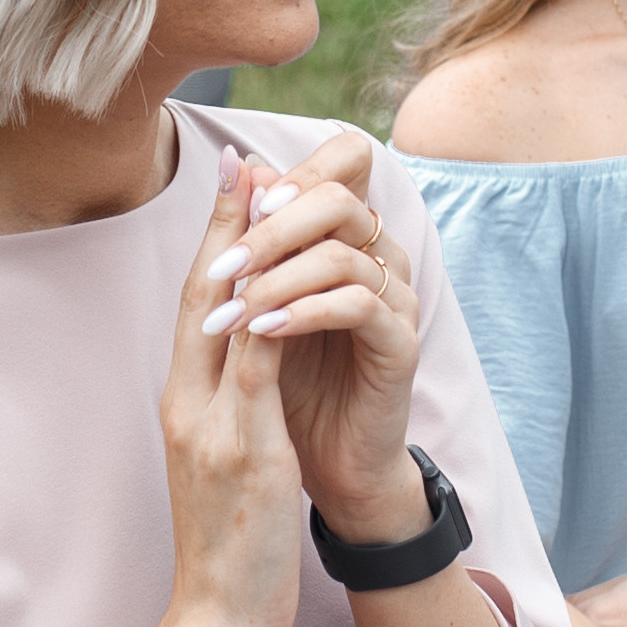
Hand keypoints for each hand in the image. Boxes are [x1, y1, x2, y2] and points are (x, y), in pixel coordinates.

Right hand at [157, 151, 308, 626]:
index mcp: (183, 402)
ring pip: (222, 321)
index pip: (195, 302)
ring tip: (272, 197)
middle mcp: (187, 404)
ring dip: (248, 254)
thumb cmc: (231, 540)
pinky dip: (264, 322)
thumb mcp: (227, 456)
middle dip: (226, 225)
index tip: (236, 180)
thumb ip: (232, 402)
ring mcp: (210, 427)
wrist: (218, 615)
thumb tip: (251, 351)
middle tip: (248, 160)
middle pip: (200, 295)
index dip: (214, 238)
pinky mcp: (242, 454)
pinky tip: (283, 282)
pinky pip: (252, 375)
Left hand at [204, 131, 427, 545]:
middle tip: (225, 264)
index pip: (341, 162)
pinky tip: (265, 332)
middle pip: (338, 197)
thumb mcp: (258, 308)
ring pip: (342, 254)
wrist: (329, 464)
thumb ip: (254, 243)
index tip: (242, 195)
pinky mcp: (400, 344)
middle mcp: (378, 257)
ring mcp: (394, 299)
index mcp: (346, 236)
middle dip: (271, 225)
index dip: (296, 167)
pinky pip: (360, 306)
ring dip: (277, 279)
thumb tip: (243, 166)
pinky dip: (306, 312)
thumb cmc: (288, 383)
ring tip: (233, 313)